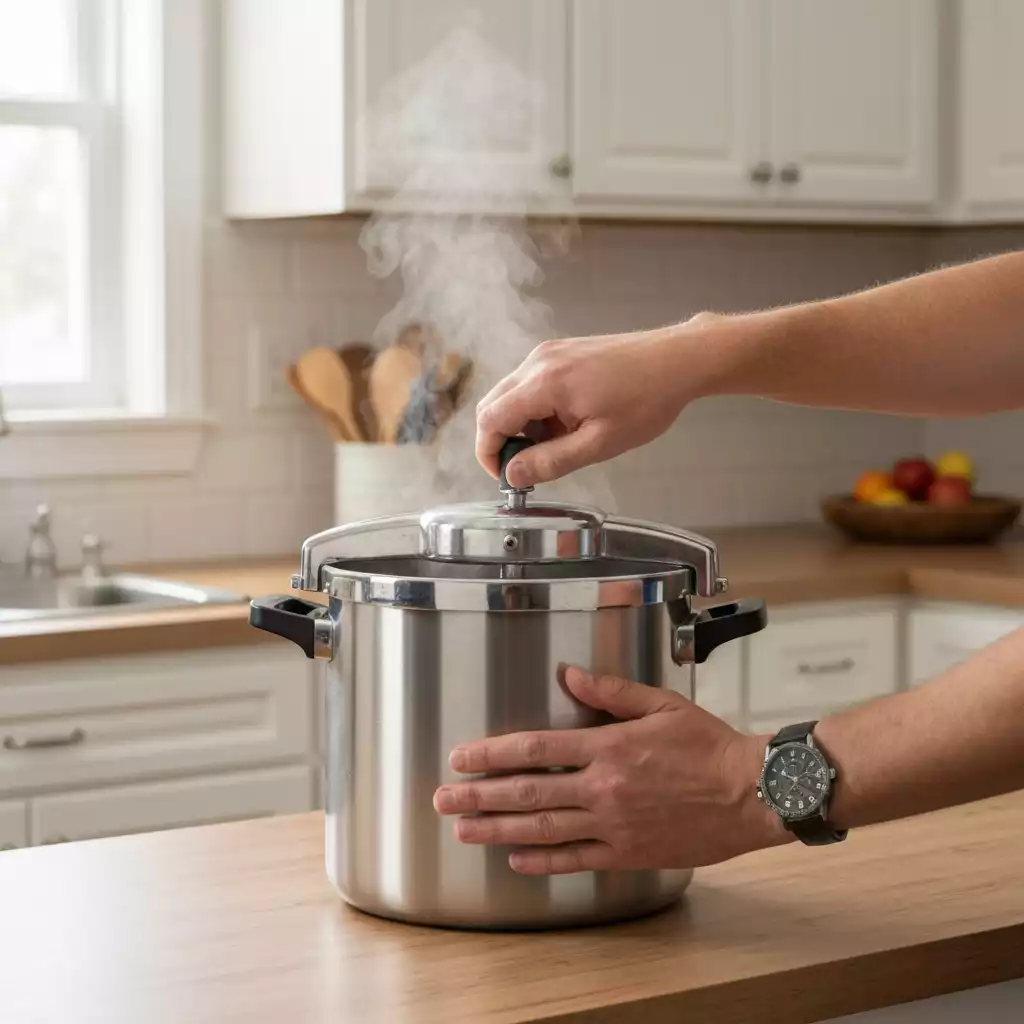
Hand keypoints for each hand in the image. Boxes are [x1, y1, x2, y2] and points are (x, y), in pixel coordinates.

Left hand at [433, 668, 789, 875]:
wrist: (751, 793)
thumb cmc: (709, 746)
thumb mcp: (661, 704)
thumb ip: (611, 691)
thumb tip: (571, 675)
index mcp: (608, 746)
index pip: (535, 749)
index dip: (492, 753)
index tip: (461, 757)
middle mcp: (603, 788)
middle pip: (527, 793)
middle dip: (479, 796)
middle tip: (443, 800)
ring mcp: (613, 825)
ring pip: (543, 829)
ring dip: (498, 830)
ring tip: (464, 831)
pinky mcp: (628, 853)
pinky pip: (576, 859)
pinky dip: (543, 861)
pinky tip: (516, 859)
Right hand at [475, 315, 722, 486]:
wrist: (676, 360)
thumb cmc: (646, 400)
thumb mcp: (599, 443)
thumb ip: (551, 461)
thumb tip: (513, 475)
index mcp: (545, 383)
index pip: (490, 420)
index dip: (489, 454)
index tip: (507, 477)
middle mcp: (538, 361)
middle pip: (492, 405)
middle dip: (502, 441)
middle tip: (530, 466)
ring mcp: (548, 352)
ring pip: (510, 395)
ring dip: (521, 426)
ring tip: (559, 444)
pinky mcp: (559, 351)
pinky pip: (530, 384)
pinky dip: (536, 409)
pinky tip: (567, 423)